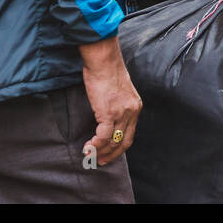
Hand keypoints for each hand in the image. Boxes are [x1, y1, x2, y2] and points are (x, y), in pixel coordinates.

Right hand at [80, 37, 141, 165]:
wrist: (103, 61)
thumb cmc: (106, 72)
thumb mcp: (118, 91)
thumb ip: (116, 104)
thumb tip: (106, 115)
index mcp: (135, 106)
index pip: (130, 134)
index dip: (119, 147)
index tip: (108, 154)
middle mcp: (132, 111)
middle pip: (124, 141)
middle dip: (111, 154)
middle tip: (99, 161)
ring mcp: (122, 112)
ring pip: (113, 141)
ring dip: (100, 151)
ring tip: (89, 155)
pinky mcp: (109, 112)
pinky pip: (104, 136)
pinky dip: (95, 145)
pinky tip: (87, 147)